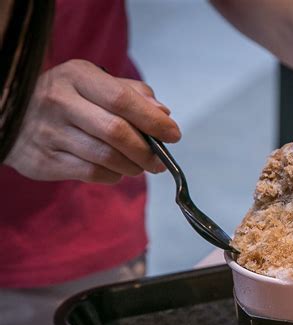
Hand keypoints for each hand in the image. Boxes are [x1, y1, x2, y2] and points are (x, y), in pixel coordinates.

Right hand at [4, 59, 180, 182]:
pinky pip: (93, 174)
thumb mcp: (92, 83)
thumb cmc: (64, 98)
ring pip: (107, 158)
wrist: (10, 115)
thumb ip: (130, 94)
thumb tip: (163, 113)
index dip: (154, 121)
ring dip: (133, 167)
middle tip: (159, 161)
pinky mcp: (44, 161)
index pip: (123, 100)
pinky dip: (113, 176)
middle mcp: (60, 102)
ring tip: (138, 166)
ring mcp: (50, 133)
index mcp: (77, 77)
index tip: (173, 135)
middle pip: (118, 133)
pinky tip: (115, 170)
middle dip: (147, 152)